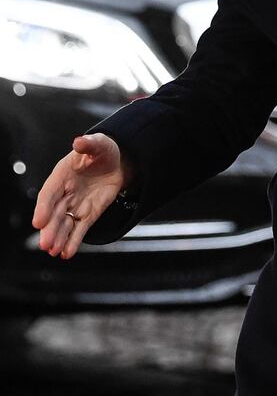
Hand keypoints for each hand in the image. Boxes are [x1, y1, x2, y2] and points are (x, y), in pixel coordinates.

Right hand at [32, 133, 132, 259]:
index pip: (49, 193)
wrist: (118, 162)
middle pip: (54, 213)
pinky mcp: (88, 214)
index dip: (43, 207)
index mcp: (61, 175)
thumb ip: (88, 145)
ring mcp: (75, 205)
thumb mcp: (98, 144)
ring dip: (59, 238)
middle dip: (50, 229)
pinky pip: (79, 229)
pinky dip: (73, 241)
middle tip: (45, 244)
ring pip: (64, 224)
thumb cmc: (102, 151)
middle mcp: (64, 193)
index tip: (38, 222)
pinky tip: (67, 253)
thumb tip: (79, 141)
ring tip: (54, 251)